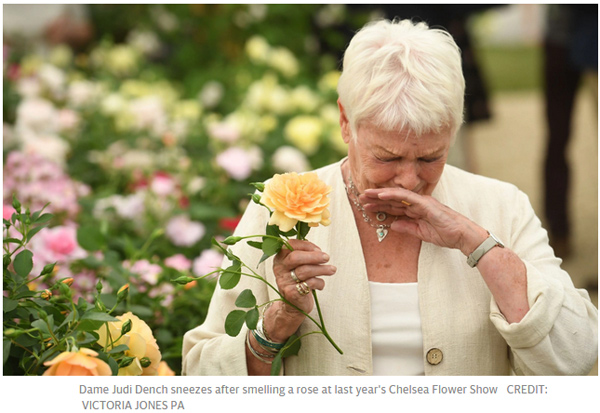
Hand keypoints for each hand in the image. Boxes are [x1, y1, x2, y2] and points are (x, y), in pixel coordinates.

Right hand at [267, 239, 335, 341]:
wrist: (292, 306)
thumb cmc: (298, 281)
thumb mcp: (298, 266)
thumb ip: (305, 255)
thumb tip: (319, 251)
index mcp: (280, 258)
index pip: (290, 245)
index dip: (306, 245)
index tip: (319, 249)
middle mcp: (279, 269)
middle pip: (295, 257)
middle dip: (313, 256)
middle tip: (327, 257)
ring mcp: (284, 281)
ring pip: (304, 271)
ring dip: (321, 269)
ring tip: (332, 270)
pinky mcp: (291, 293)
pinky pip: (309, 284)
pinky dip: (319, 283)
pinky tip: (321, 285)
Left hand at [361, 188, 487, 254]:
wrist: (462, 236)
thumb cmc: (446, 234)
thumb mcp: (421, 233)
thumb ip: (407, 228)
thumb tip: (393, 225)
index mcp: (416, 210)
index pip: (394, 206)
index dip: (379, 206)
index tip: (365, 206)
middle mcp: (417, 203)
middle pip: (393, 199)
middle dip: (376, 198)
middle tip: (360, 197)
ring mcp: (421, 202)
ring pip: (396, 195)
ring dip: (380, 194)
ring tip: (366, 194)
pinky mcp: (426, 203)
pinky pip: (406, 197)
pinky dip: (393, 195)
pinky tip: (381, 195)